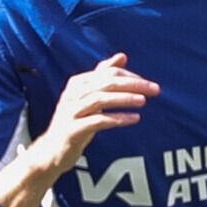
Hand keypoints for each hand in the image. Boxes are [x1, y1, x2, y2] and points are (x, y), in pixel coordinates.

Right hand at [24, 53, 158, 180]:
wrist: (52, 150)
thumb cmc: (74, 121)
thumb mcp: (88, 96)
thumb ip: (103, 76)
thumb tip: (121, 56)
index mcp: (77, 83)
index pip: (107, 73)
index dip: (130, 76)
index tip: (148, 84)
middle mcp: (72, 94)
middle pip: (105, 83)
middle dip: (132, 84)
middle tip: (154, 90)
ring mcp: (70, 112)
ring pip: (99, 99)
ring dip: (124, 99)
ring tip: (143, 101)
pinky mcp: (72, 130)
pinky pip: (97, 121)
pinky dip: (117, 119)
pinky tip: (134, 119)